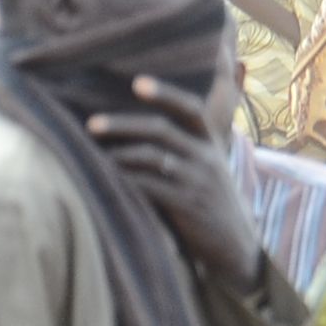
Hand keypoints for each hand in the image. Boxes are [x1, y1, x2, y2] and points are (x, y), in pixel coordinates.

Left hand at [81, 76, 259, 289]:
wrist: (234, 243)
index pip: (190, 108)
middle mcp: (205, 157)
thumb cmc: (209, 200)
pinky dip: (124, 180)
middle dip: (123, 124)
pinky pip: (148, 186)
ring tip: (91, 155)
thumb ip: (186, 145)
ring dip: (117, 154)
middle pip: (161, 130)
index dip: (165, 93)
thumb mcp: (209, 166)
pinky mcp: (186, 206)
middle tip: (91, 124)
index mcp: (210, 143)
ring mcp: (196, 181)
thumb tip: (140, 126)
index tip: (137, 82)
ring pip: (151, 157)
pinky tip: (105, 180)